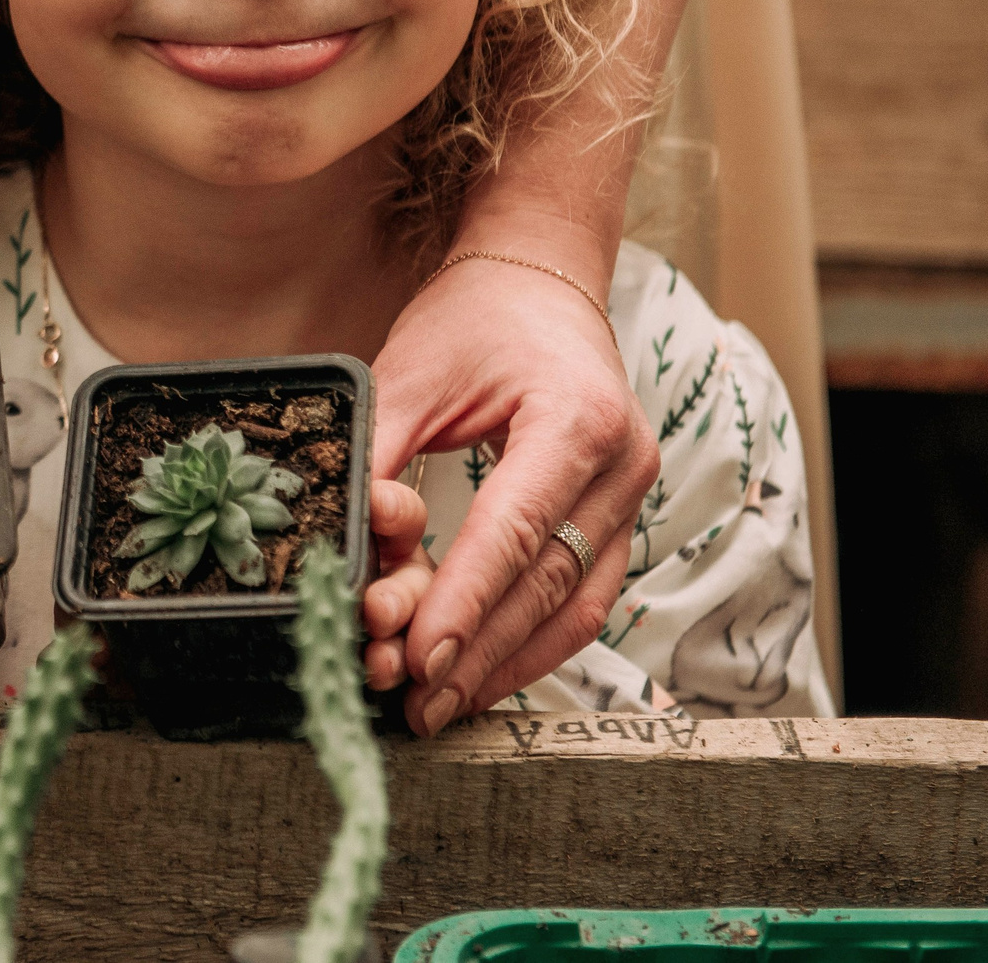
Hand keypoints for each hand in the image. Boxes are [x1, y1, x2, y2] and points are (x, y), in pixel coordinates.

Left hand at [369, 257, 656, 734]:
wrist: (542, 281)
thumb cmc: (475, 318)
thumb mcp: (411, 371)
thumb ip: (380, 456)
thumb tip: (354, 547)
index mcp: (575, 417)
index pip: (515, 530)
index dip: (464, 600)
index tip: (417, 656)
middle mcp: (623, 462)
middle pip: (548, 583)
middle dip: (477, 650)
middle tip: (414, 700)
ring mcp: (633, 494)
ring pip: (578, 607)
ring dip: (507, 664)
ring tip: (440, 706)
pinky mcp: (622, 517)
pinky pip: (584, 598)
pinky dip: (531, 643)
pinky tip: (479, 672)